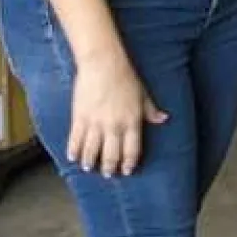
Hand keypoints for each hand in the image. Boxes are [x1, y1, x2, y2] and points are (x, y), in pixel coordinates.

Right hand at [68, 52, 168, 177]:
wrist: (103, 63)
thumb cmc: (125, 76)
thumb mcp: (143, 94)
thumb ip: (151, 111)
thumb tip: (163, 119)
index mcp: (132, 122)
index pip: (132, 151)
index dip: (129, 164)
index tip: (126, 170)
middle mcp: (114, 126)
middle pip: (111, 156)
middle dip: (109, 168)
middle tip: (107, 174)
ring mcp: (96, 123)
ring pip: (92, 152)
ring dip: (90, 162)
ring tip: (89, 167)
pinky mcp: (80, 117)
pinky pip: (75, 140)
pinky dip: (74, 151)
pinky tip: (73, 157)